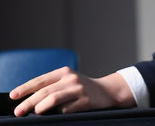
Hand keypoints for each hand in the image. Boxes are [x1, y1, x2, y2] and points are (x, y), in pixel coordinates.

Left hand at [10, 67, 134, 115]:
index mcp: (65, 72)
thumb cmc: (83, 88)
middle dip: (28, 102)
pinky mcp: (85, 101)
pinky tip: (55, 115)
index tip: (13, 95)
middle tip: (18, 111)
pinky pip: (66, 110)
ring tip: (34, 113)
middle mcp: (71, 79)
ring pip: (53, 99)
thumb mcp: (68, 81)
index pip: (41, 80)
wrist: (107, 90)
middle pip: (45, 91)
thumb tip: (28, 99)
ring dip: (40, 108)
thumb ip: (52, 86)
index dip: (25, 87)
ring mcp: (79, 90)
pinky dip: (57, 113)